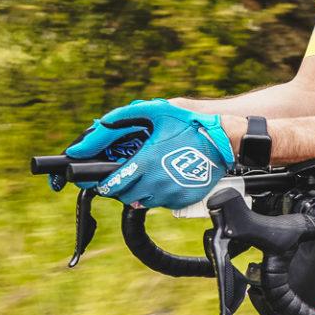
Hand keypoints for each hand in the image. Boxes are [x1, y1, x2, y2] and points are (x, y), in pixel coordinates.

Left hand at [62, 99, 234, 208]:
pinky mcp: (183, 200)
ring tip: (148, 174)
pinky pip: (162, 203)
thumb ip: (119, 120)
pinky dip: (159, 193)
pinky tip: (166, 177)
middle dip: (122, 186)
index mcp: (146, 163)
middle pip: (125, 197)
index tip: (102, 178)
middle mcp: (157, 184)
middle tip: (128, 173)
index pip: (112, 185)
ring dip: (140, 191)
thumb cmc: (188, 124)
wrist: (222, 140)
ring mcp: (171, 195)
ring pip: (143, 202)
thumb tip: (92, 135)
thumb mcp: (153, 112)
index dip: (103, 183)